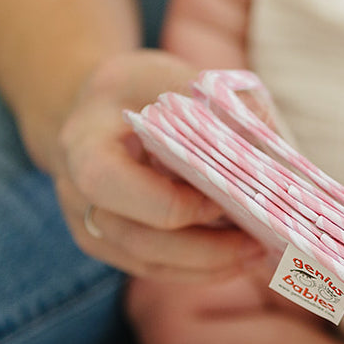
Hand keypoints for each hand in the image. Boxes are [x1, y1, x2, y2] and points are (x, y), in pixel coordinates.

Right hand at [52, 49, 270, 282]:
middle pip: (137, 239)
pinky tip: (240, 257)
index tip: (225, 194)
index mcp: (83, 145)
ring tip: (260, 252)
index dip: (170, 199)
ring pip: (150, 263)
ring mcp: (92, 226)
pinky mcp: (113, 245)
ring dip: (209, 265)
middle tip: (259, 241)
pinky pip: (156, 269)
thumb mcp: (166, 75)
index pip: (111, 185)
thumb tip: (264, 133)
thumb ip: (211, 102)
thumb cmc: (135, 89)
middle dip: (204, 248)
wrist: (94, 112)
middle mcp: (78, 195)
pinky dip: (200, 268)